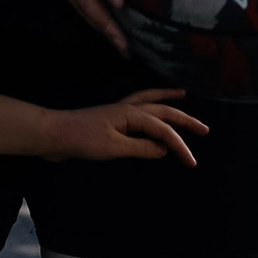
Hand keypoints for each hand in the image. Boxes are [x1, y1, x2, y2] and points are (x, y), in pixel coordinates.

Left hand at [45, 88, 207, 169]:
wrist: (53, 134)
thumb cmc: (81, 140)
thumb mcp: (113, 148)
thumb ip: (141, 148)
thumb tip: (164, 149)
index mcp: (131, 115)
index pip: (163, 130)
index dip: (180, 146)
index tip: (192, 163)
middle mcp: (128, 109)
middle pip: (163, 110)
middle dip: (185, 119)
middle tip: (204, 129)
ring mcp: (119, 111)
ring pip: (150, 100)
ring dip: (167, 98)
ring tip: (183, 94)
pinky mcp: (111, 118)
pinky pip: (138, 106)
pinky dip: (149, 102)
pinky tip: (151, 108)